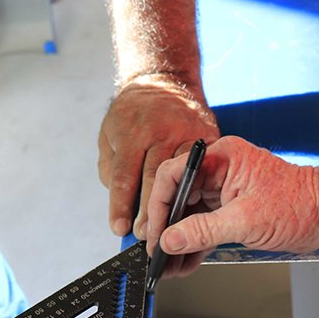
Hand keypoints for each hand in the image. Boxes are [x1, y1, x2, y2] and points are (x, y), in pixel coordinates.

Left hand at [98, 74, 218, 237]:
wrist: (165, 80)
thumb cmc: (133, 113)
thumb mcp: (109, 135)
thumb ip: (111, 168)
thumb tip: (120, 202)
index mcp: (134, 131)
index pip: (126, 177)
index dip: (122, 207)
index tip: (120, 229)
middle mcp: (164, 132)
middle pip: (156, 181)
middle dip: (150, 214)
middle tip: (145, 237)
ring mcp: (189, 134)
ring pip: (183, 179)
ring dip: (175, 208)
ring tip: (168, 230)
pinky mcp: (209, 138)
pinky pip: (203, 171)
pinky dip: (196, 193)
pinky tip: (189, 210)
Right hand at [145, 136, 318, 278]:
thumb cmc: (300, 204)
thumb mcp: (245, 221)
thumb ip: (203, 231)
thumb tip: (171, 240)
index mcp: (222, 158)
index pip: (174, 174)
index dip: (159, 204)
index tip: (154, 231)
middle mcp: (220, 170)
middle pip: (178, 196)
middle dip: (165, 228)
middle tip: (156, 253)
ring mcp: (224, 190)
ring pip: (189, 215)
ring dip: (178, 242)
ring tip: (167, 266)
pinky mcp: (230, 208)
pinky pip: (203, 226)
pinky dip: (194, 245)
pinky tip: (183, 263)